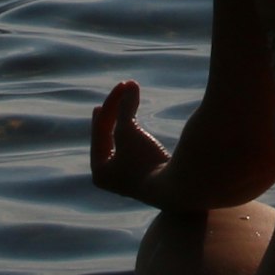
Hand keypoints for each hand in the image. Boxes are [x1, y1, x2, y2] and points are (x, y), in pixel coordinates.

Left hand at [89, 80, 172, 203]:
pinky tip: (138, 134)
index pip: (101, 132)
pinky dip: (136, 139)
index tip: (120, 88)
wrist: (174, 189)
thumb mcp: (129, 131)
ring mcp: (128, 181)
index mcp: (100, 171)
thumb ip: (125, 108)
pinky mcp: (146, 180)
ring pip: (120, 148)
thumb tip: (130, 85)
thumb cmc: (146, 161)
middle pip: (106, 142)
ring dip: (123, 129)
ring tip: (122, 117)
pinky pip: (134, 153)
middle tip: (102, 107)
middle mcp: (111, 179)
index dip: (110, 107)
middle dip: (109, 121)